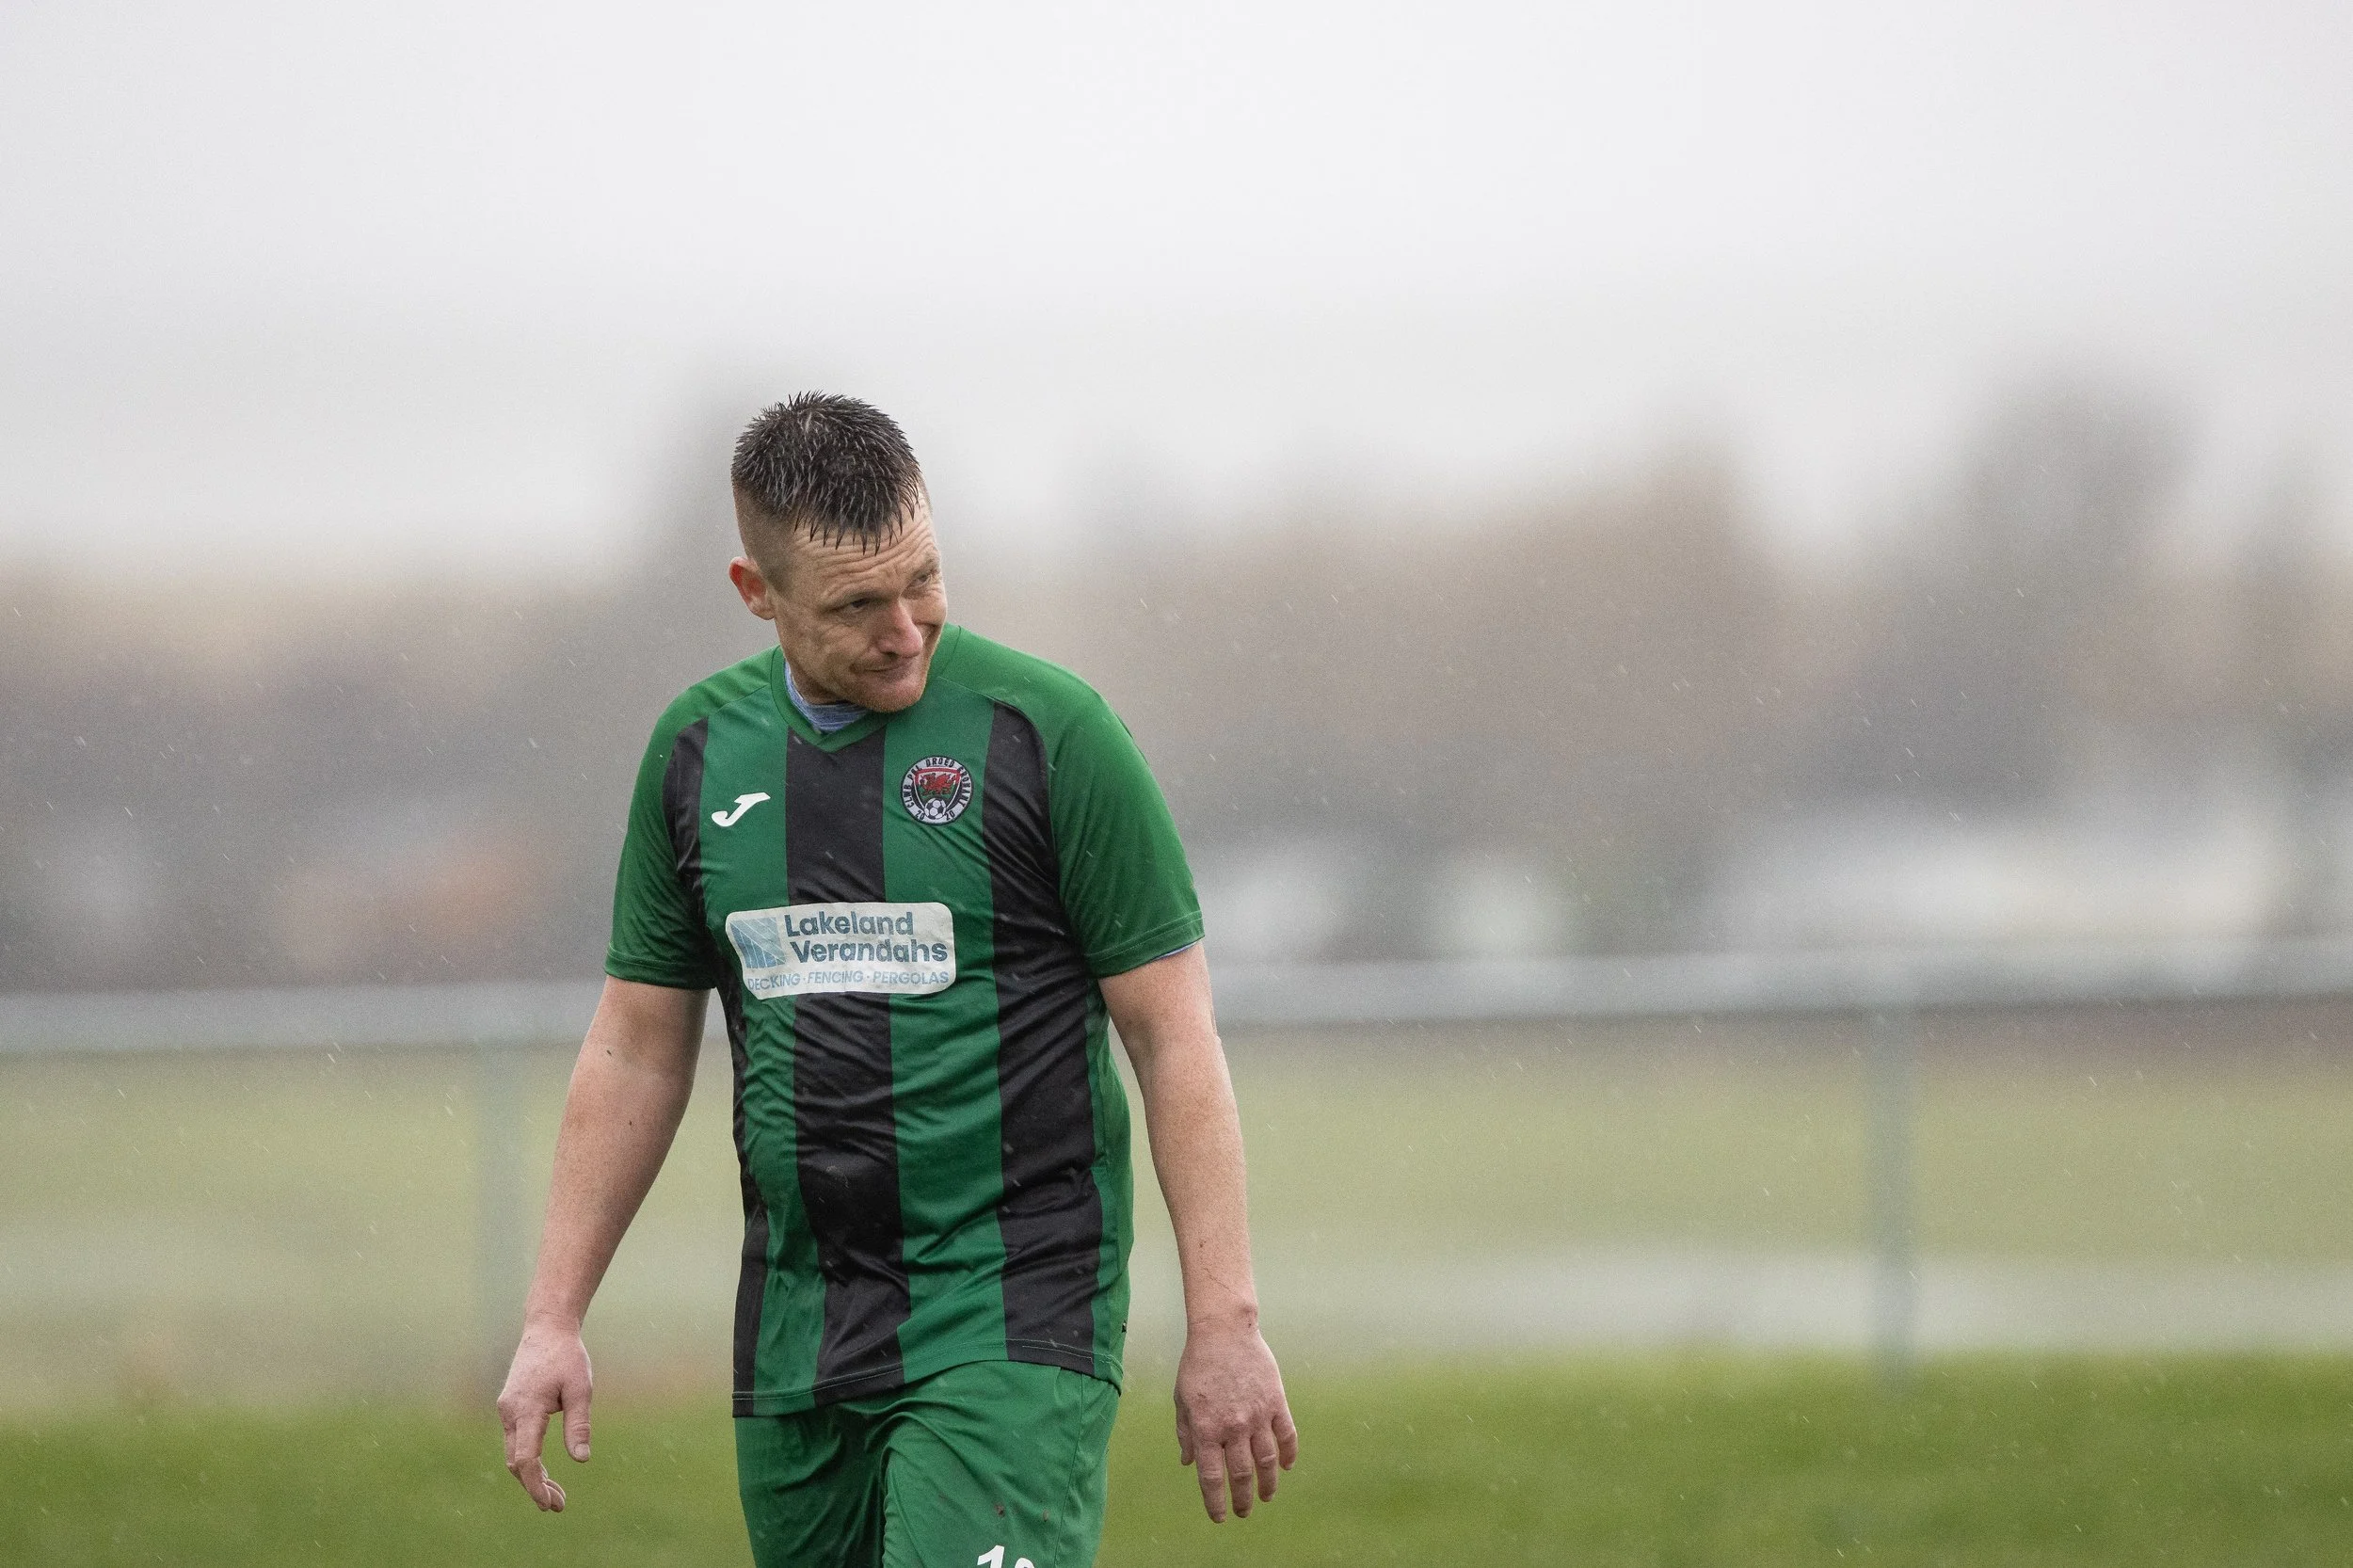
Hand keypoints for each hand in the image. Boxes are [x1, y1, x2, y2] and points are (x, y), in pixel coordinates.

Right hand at [497, 1321, 594, 1511]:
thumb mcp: (580, 1389)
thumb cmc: (567, 1357)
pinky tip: (544, 1472)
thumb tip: (581, 1459)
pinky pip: (515, 1441)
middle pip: (516, 1462)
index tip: (549, 1504)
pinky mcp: (509, 1407)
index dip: (535, 1486)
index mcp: (527, 1409)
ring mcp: (506, 1410)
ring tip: (556, 1495)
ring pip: (513, 1454)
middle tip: (559, 1506)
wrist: (546, 1329)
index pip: (525, 1459)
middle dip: (536, 1487)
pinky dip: (528, 1460)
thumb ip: (578, 1424)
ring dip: (531, 1476)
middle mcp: (510, 1412)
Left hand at [1173, 1319, 1297, 1521]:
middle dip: (1243, 1499)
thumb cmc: (1198, 1365)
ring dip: (1268, 1484)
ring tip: (1266, 1497)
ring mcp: (1257, 1415)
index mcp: (1206, 1428)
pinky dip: (1289, 1454)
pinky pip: (1287, 1435)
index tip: (1220, 1517)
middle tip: (1245, 1511)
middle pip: (1241, 1475)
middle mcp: (1233, 1427)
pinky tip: (1286, 1467)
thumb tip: (1188, 1463)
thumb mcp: (1182, 1400)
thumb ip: (1186, 1433)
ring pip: (1267, 1461)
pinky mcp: (1276, 1402)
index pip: (1212, 1478)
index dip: (1215, 1502)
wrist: (1224, 1331)